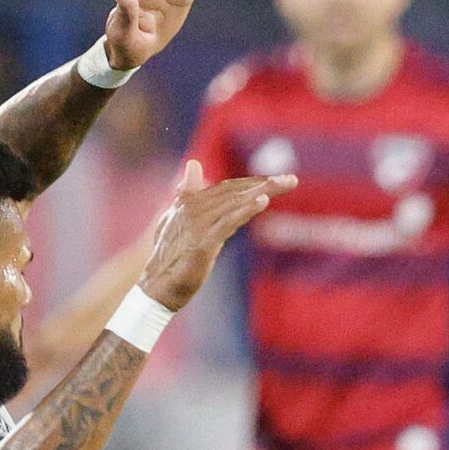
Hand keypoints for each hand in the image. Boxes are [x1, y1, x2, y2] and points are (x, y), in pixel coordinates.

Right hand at [136, 160, 294, 310]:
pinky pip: (228, 222)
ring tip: (284, 183)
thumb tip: (194, 164)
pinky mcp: (203, 242)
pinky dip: (246, 210)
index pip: (228, 188)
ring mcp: (198, 224)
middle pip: (235, 191)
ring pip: (234, 202)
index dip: (253, 182)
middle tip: (291, 180)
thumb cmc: (170, 255)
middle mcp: (193, 208)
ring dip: (262, 191)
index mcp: (190, 202)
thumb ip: (188, 193)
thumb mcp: (178, 219)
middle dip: (265, 183)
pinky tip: (263, 201)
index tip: (277, 181)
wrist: (157, 285)